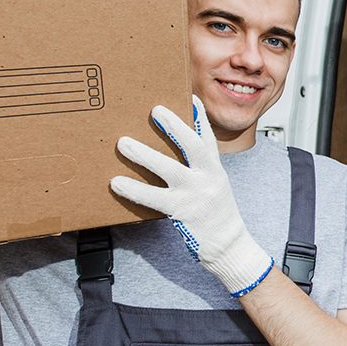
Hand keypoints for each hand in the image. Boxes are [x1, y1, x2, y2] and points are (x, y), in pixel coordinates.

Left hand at [111, 98, 274, 296]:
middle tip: (155, 110)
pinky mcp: (182, 212)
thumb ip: (198, 170)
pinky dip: (134, 189)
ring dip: (144, 154)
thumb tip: (174, 155)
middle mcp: (209, 179)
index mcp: (215, 171)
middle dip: (174, 126)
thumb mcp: (214, 187)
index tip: (190, 98)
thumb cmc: (217, 217)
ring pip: (169, 169)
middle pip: (193, 146)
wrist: (229, 247)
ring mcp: (196, 195)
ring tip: (123, 143)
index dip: (200, 118)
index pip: (209, 139)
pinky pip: (154, 198)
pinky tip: (117, 182)